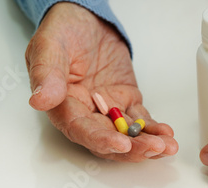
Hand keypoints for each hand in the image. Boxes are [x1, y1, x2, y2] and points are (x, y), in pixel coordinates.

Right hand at [25, 3, 177, 161]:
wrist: (85, 19)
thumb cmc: (63, 31)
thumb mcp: (48, 45)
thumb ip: (46, 73)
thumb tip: (41, 99)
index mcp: (63, 106)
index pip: (81, 130)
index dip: (101, 140)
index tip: (120, 144)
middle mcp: (85, 114)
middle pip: (108, 140)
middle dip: (131, 149)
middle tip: (153, 148)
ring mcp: (107, 110)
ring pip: (126, 135)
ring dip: (146, 144)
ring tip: (166, 146)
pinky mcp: (125, 101)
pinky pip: (140, 120)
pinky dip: (153, 129)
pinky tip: (166, 134)